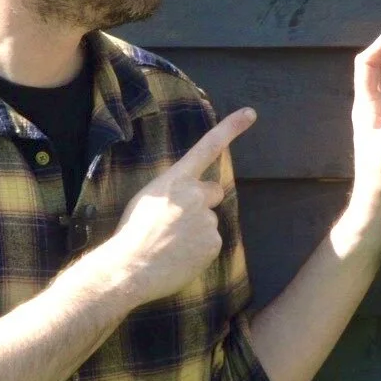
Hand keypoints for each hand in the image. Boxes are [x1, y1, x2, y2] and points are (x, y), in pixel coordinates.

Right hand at [98, 107, 256, 305]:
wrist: (130, 267)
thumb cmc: (131, 233)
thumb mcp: (147, 199)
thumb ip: (172, 191)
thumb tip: (186, 199)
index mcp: (175, 179)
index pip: (207, 147)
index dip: (231, 128)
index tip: (250, 113)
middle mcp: (195, 194)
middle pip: (214, 191)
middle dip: (203, 202)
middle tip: (178, 221)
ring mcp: (206, 218)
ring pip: (209, 221)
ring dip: (196, 231)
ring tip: (171, 244)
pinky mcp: (213, 242)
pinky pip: (211, 243)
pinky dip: (199, 250)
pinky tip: (179, 257)